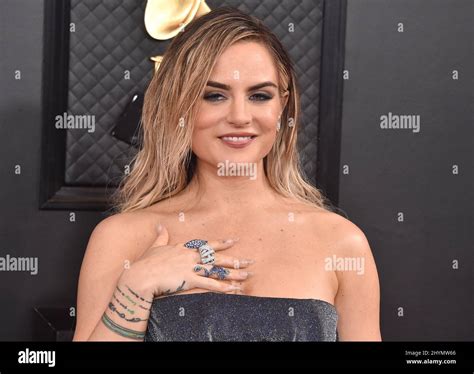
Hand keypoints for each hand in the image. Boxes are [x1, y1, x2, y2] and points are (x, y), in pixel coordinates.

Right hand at [118, 224, 253, 300]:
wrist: (140, 275)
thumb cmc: (145, 263)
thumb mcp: (155, 247)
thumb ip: (161, 237)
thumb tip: (160, 225)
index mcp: (184, 249)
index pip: (207, 245)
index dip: (222, 243)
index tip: (234, 241)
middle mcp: (190, 257)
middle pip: (217, 258)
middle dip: (235, 260)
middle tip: (250, 261)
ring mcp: (191, 268)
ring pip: (217, 271)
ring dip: (233, 274)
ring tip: (247, 276)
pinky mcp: (189, 280)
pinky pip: (210, 284)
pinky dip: (223, 287)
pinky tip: (233, 289)